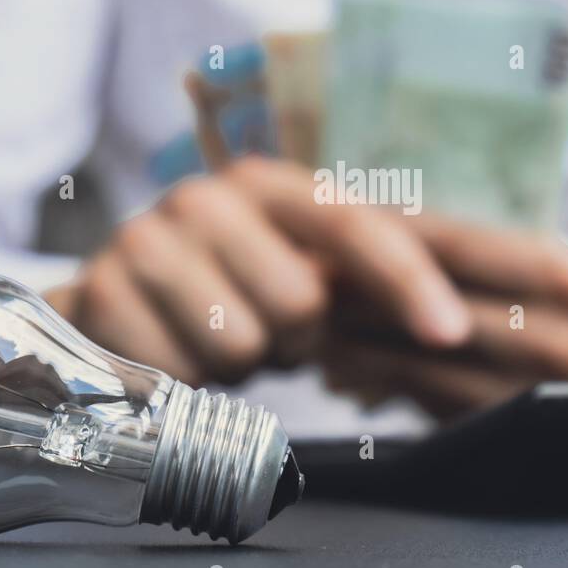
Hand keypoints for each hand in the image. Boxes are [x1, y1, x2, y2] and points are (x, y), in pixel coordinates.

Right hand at [45, 157, 470, 386]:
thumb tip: (469, 311)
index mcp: (269, 185)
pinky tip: (170, 352)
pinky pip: (178, 373)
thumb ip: (369, 278)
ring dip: (238, 365)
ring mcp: (146, 239)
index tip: (448, 331)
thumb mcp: (295, 267)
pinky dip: (185, 382)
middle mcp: (206, 198)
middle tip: (265, 330)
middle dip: (294, 339)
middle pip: (300, 302)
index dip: (408, 279)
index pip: (353, 224)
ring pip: (241, 346)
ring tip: (214, 339)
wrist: (112, 301)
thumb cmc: (228, 288)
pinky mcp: (98, 290)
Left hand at [321, 215, 567, 419]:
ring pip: (421, 361)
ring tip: (306, 335)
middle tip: (290, 281)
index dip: (376, 234)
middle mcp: (546, 322)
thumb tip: (404, 252)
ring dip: (356, 348)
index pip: (445, 239)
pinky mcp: (529, 428)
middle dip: (351, 293)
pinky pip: (441, 409)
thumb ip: (489, 266)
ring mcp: (537, 383)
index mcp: (556, 269)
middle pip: (422, 301)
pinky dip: (391, 392)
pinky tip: (353, 382)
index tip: (319, 225)